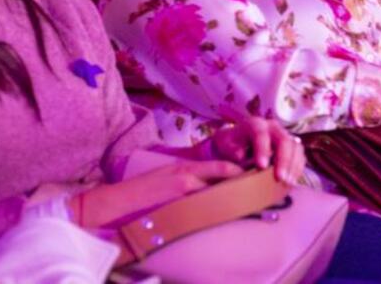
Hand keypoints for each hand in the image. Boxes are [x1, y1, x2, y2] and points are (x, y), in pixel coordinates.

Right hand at [73, 159, 241, 228]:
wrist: (116, 200)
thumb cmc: (141, 193)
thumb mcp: (166, 179)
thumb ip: (187, 181)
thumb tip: (205, 189)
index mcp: (186, 168)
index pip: (222, 168)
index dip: (240, 173)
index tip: (255, 179)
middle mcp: (189, 174)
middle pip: (227, 176)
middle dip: (245, 183)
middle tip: (264, 191)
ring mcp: (184, 186)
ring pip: (220, 188)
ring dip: (237, 195)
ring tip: (257, 204)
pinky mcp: (178, 199)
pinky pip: (205, 203)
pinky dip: (221, 207)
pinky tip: (233, 213)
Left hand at [210, 117, 304, 183]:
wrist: (239, 143)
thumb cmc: (231, 145)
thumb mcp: (225, 145)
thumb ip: (231, 150)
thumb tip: (241, 156)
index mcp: (255, 124)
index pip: (261, 134)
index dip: (262, 149)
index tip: (261, 166)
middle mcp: (273, 127)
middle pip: (284, 140)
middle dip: (283, 160)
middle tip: (280, 178)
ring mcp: (284, 135)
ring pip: (295, 147)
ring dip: (293, 165)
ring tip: (287, 182)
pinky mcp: (291, 146)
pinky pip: (300, 155)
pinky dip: (297, 168)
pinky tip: (292, 181)